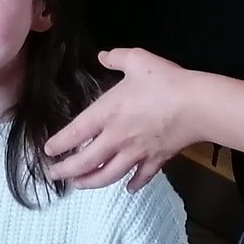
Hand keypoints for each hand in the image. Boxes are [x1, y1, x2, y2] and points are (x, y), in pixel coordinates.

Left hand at [45, 48, 203, 191]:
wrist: (196, 105)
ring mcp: (136, 153)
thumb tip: (102, 55)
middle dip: (68, 171)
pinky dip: (132, 184)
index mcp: (107, 114)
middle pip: (86, 162)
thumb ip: (115, 57)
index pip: (75, 133)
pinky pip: (141, 177)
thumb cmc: (163, 82)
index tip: (47, 151)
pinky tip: (127, 188)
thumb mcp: (136, 59)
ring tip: (79, 185)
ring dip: (91, 182)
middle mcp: (117, 138)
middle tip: (54, 175)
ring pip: (109, 175)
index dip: (59, 144)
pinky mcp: (156, 160)